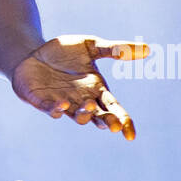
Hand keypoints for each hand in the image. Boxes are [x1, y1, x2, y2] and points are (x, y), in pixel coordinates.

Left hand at [11, 35, 149, 139]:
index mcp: (96, 90)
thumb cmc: (64, 52)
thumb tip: (148, 49)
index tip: (129, 134)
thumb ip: (115, 49)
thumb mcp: (91, 46)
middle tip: (113, 125)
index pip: (113, 108)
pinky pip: (50, 109)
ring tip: (90, 106)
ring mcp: (61, 102)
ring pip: (76, 115)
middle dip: (105, 121)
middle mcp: (80, 100)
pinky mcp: (40, 100)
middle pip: (97, 117)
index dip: (123, 121)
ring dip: (84, 114)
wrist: (33, 52)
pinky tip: (62, 106)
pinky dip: (56, 109)